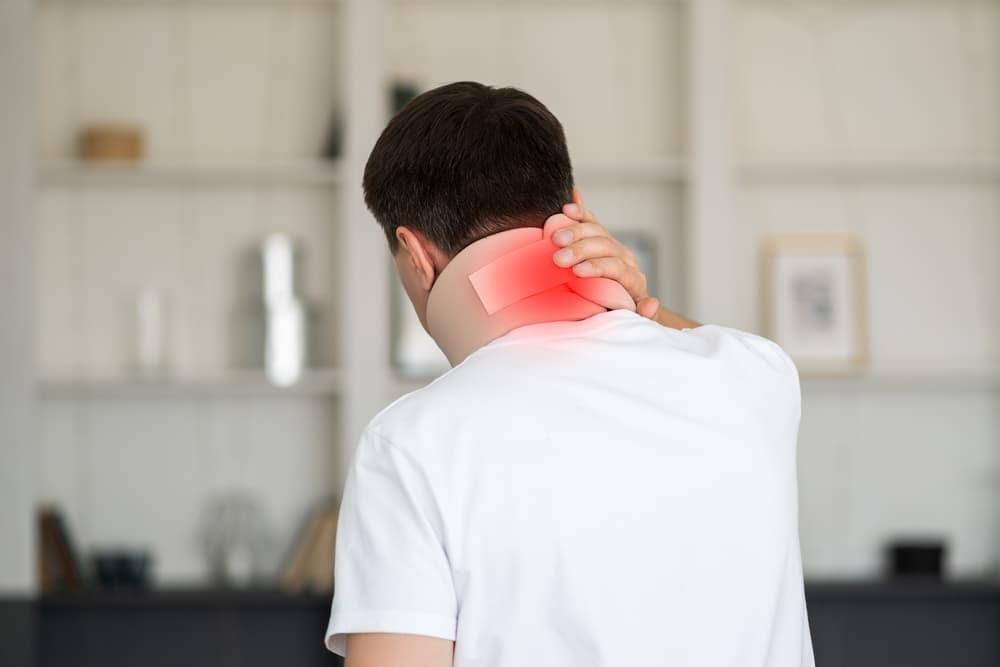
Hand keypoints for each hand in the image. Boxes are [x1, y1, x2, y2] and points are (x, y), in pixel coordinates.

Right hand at [551, 202, 661, 319]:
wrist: (625, 302)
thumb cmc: (622, 313)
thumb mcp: (634, 318)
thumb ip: (643, 314)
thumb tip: (651, 304)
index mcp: (633, 279)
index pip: (618, 269)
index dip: (598, 267)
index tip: (577, 272)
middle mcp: (624, 259)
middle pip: (606, 247)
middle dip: (581, 250)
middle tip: (559, 258)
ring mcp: (612, 246)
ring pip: (598, 231)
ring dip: (576, 231)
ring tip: (555, 237)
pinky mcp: (601, 238)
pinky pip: (591, 221)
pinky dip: (580, 213)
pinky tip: (567, 207)